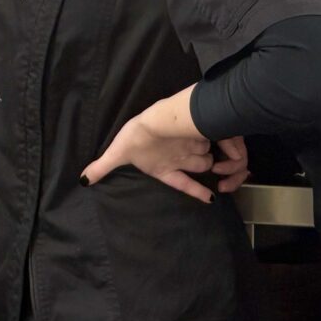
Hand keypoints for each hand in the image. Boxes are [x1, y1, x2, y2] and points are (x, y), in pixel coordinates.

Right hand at [80, 111, 248, 202]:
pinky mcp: (207, 132)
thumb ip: (103, 167)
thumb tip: (84, 179)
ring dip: (224, 165)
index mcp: (165, 163)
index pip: (182, 181)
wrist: (154, 120)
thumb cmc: (136, 137)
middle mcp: (181, 153)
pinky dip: (234, 154)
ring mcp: (195, 144)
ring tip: (229, 174)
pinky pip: (227, 145)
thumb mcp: (118, 154)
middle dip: (210, 170)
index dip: (196, 191)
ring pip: (213, 157)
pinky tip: (237, 160)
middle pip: (202, 165)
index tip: (210, 200)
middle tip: (219, 178)